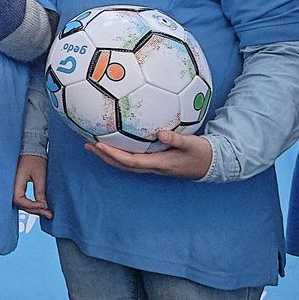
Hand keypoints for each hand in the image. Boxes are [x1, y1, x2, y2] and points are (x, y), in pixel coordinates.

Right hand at [12, 154, 51, 218]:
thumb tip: (43, 206)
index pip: (20, 200)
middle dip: (35, 210)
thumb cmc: (34, 158)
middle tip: (49, 214)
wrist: (30, 148)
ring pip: (22, 203)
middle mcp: (13, 186)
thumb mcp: (39, 175)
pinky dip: (32, 204)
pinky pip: (24, 199)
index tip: (44, 205)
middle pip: (21, 204)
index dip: (32, 205)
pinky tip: (41, 206)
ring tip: (47, 212)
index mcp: (15, 181)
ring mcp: (15, 187)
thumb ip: (40, 191)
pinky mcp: (19, 187)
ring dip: (34, 209)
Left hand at [86, 129, 213, 178]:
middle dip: (104, 156)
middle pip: (122, 165)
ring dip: (109, 156)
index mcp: (158, 164)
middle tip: (87, 145)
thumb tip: (160, 132)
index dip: (113, 154)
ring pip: (125, 164)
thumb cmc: (201, 153)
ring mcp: (153, 167)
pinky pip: (133, 160)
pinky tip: (115, 142)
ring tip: (94, 145)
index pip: (130, 161)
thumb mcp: (192, 144)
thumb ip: (177, 138)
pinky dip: (120, 153)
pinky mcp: (155, 162)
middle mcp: (152, 167)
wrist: (210, 165)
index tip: (99, 145)